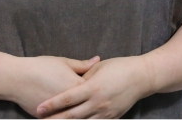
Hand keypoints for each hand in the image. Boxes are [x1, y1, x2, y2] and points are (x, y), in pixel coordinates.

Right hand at [8, 56, 99, 116]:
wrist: (16, 79)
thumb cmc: (41, 67)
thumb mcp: (63, 62)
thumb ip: (82, 65)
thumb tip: (97, 60)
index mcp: (76, 87)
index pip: (94, 91)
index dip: (100, 89)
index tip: (108, 88)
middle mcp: (70, 103)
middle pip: (88, 108)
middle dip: (96, 108)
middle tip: (105, 105)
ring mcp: (58, 113)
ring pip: (77, 119)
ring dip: (85, 117)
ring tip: (93, 115)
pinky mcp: (47, 119)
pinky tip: (75, 119)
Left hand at [36, 56, 152, 118]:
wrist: (142, 77)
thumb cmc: (119, 67)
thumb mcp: (99, 68)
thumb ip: (82, 77)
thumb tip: (69, 84)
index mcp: (93, 87)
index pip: (67, 98)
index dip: (52, 105)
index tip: (39, 109)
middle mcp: (98, 102)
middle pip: (71, 116)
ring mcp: (105, 112)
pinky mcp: (112, 118)